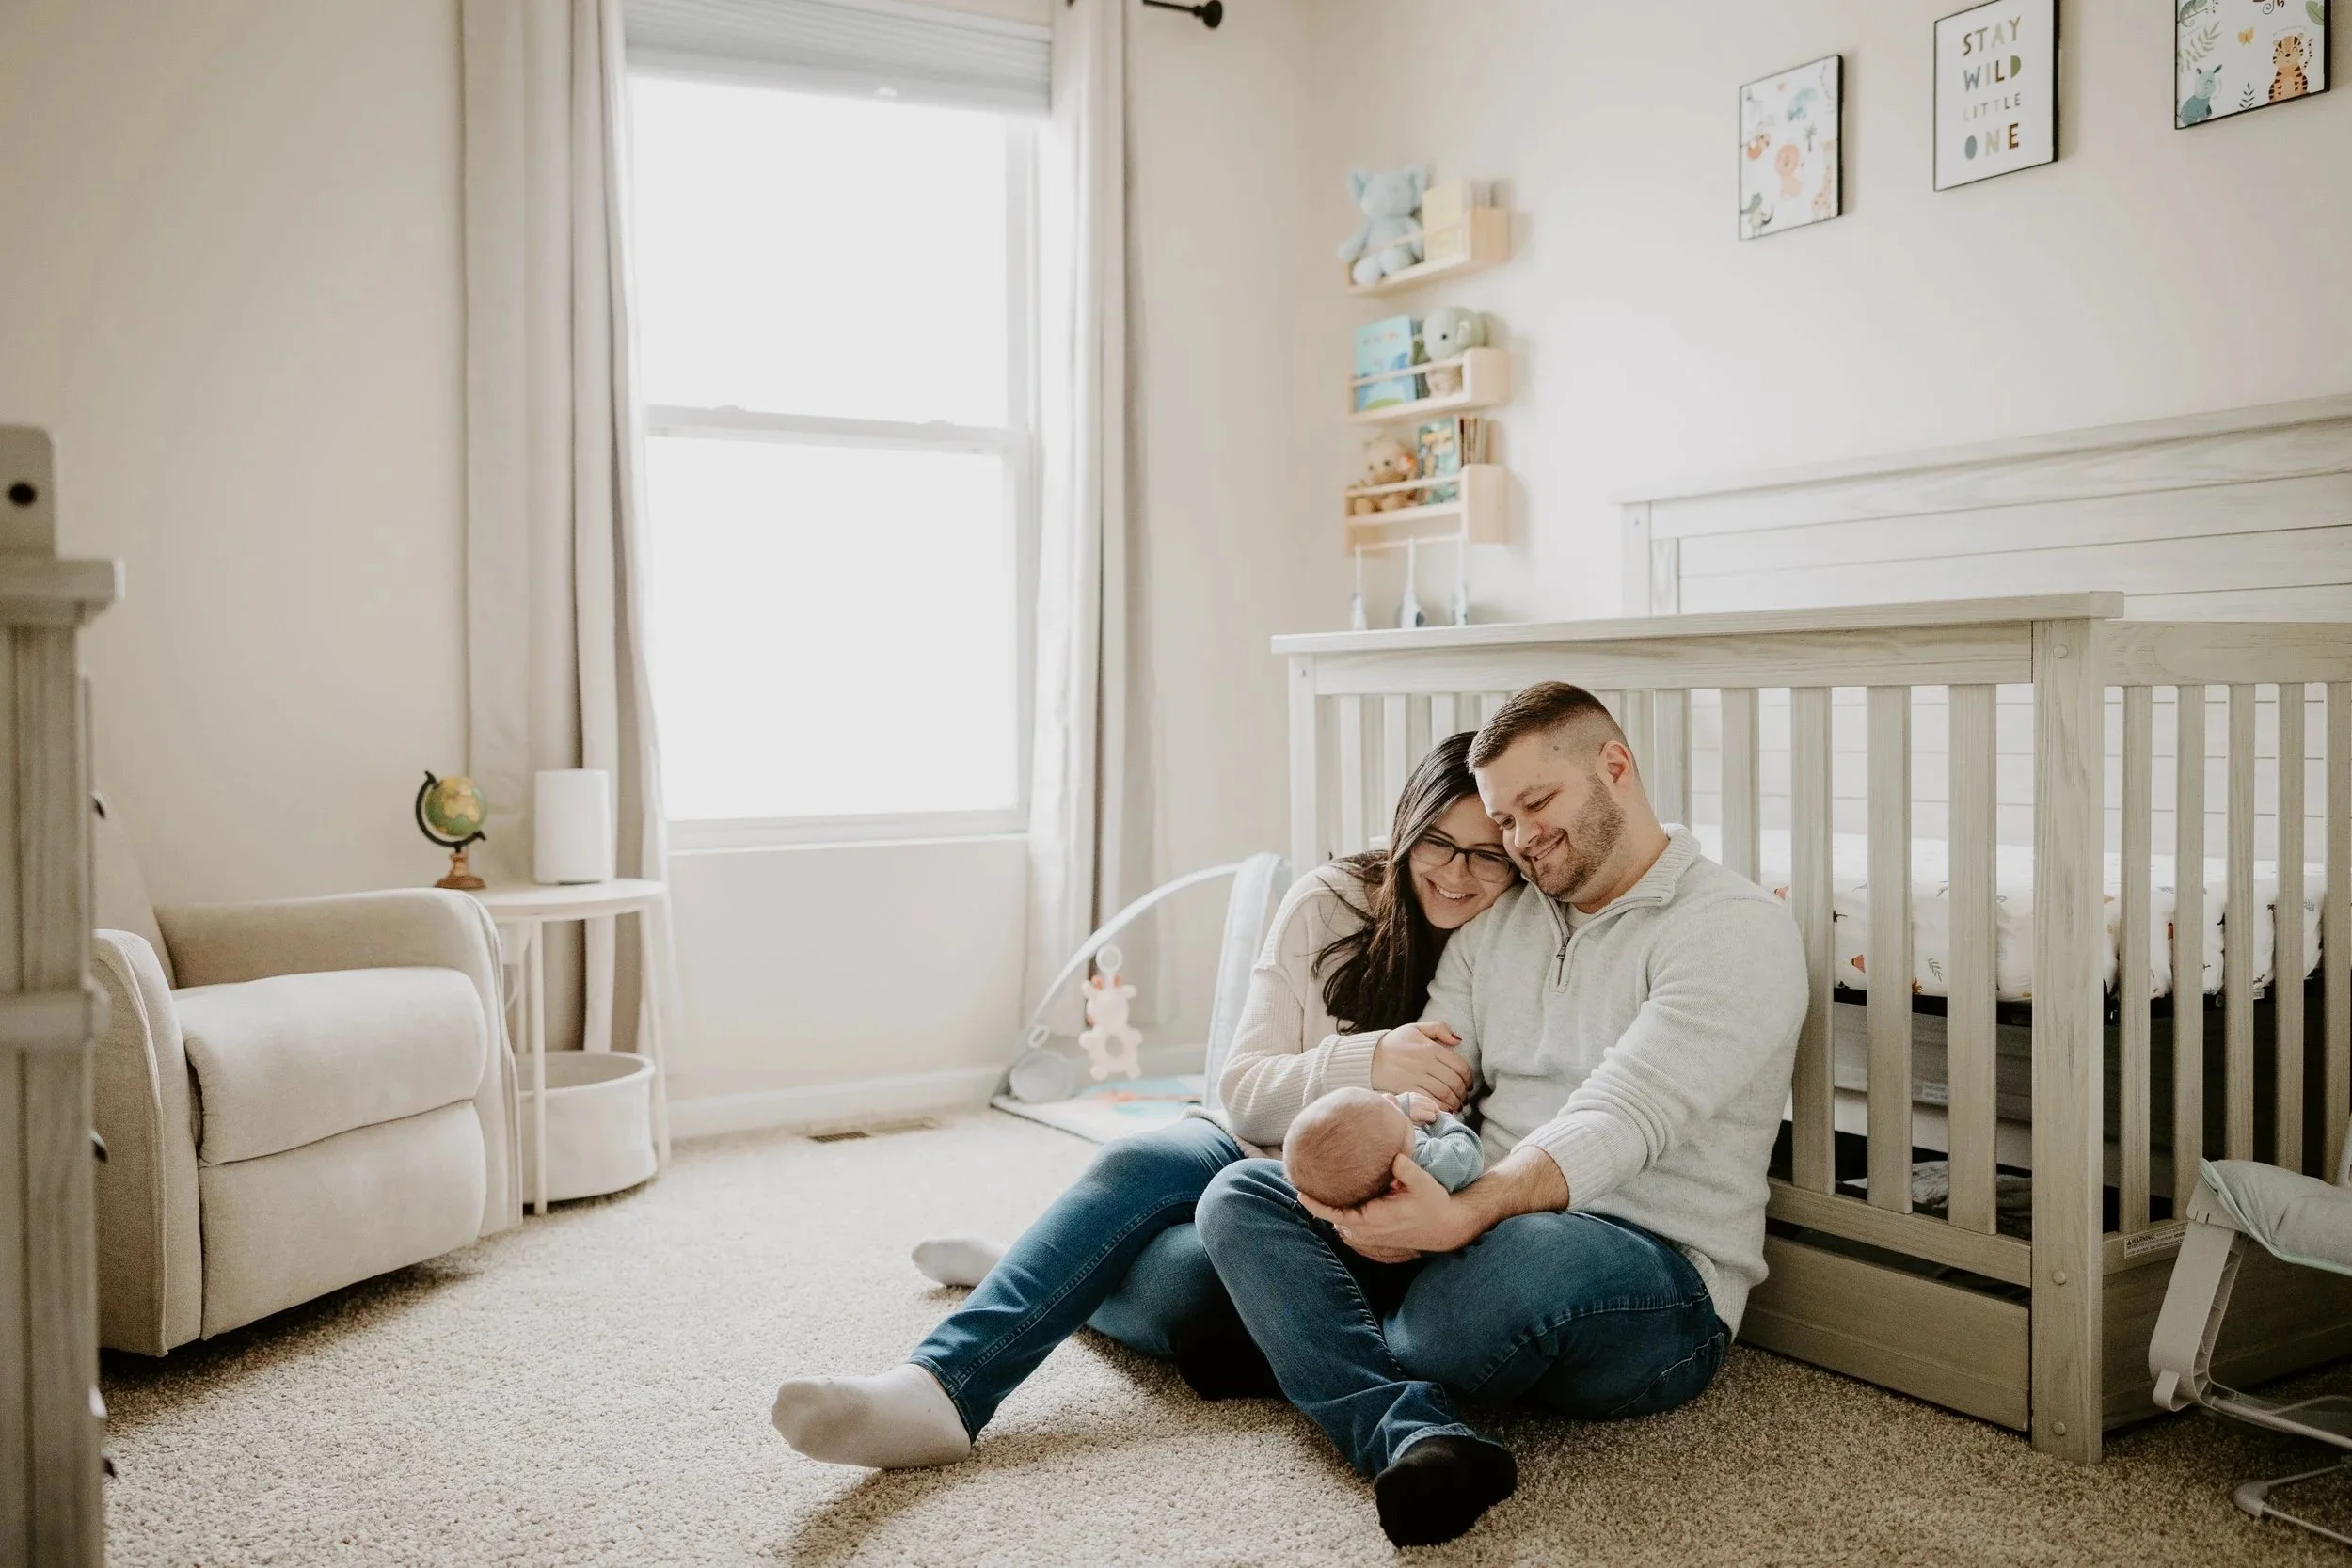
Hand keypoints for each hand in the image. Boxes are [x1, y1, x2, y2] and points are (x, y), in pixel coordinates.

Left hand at [1298, 1154, 1481, 1260]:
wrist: (1446, 1228)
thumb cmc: (1434, 1205)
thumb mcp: (1424, 1185)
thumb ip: (1409, 1171)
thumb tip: (1395, 1156)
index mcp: (1373, 1219)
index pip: (1335, 1214)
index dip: (1315, 1204)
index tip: (1299, 1191)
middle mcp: (1368, 1230)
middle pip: (1333, 1218)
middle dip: (1318, 1203)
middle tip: (1303, 1180)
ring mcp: (1370, 1235)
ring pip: (1340, 1221)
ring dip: (1329, 1208)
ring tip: (1316, 1188)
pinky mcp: (1374, 1233)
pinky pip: (1350, 1223)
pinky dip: (1340, 1212)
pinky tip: (1339, 1195)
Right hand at [1370, 1023, 1471, 1111]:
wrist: (1368, 1057)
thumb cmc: (1395, 1043)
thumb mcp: (1416, 1028)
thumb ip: (1439, 1029)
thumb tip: (1458, 1040)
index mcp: (1430, 1048)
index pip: (1460, 1066)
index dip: (1469, 1078)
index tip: (1469, 1084)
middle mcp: (1425, 1063)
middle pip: (1454, 1082)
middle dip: (1463, 1093)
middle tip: (1463, 1097)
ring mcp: (1415, 1077)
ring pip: (1444, 1093)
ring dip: (1454, 1102)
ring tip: (1456, 1105)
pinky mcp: (1406, 1089)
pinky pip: (1429, 1101)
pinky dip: (1440, 1108)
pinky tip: (1443, 1109)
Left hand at [1393, 1091, 1440, 1125]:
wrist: (1390, 1109)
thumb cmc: (1402, 1119)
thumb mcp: (1412, 1124)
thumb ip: (1422, 1122)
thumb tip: (1430, 1121)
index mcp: (1415, 1113)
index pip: (1431, 1115)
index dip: (1432, 1120)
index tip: (1430, 1122)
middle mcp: (1416, 1103)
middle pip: (1432, 1108)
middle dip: (1433, 1113)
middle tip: (1431, 1118)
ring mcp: (1415, 1097)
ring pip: (1430, 1102)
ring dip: (1433, 1107)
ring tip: (1432, 1112)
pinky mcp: (1413, 1094)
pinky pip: (1425, 1097)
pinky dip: (1428, 1102)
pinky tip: (1428, 1106)